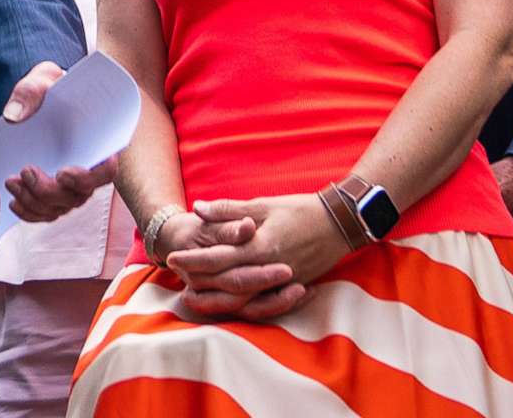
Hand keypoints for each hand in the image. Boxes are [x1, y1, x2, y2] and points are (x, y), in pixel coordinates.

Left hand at [0, 62, 119, 222]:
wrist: (38, 103)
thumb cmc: (49, 90)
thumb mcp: (42, 79)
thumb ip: (31, 90)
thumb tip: (14, 117)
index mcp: (97, 142)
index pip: (107, 171)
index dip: (88, 178)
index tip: (63, 172)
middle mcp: (88, 169)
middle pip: (78, 195)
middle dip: (49, 190)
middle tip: (25, 170)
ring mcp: (71, 186)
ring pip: (59, 207)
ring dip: (34, 201)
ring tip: (11, 181)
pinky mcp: (53, 195)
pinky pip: (45, 213)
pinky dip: (29, 213)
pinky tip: (14, 202)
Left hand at [167, 194, 350, 320]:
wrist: (340, 224)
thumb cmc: (301, 210)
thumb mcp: (264, 204)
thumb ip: (229, 210)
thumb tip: (198, 209)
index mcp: (259, 246)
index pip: (218, 258)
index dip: (193, 260)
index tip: (172, 259)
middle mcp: (267, 269)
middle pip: (225, 283)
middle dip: (198, 281)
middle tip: (175, 280)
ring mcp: (279, 282)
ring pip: (242, 300)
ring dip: (215, 301)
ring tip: (193, 299)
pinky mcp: (289, 287)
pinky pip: (262, 305)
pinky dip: (242, 308)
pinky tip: (228, 306)